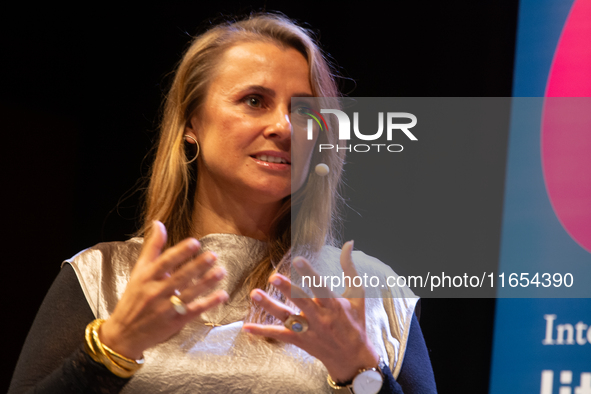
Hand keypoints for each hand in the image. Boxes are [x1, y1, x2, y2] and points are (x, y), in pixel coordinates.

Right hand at [100, 221, 227, 358]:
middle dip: (197, 266)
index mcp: (146, 278)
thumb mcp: (138, 272)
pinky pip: (194, 311)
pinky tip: (222, 295)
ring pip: (189, 294)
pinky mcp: (175, 322)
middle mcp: (155, 292)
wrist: (123, 334)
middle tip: (213, 255)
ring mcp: (165, 309)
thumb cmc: (133, 299)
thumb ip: (152, 248)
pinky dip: (208, 303)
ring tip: (221, 271)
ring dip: (206, 283)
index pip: (164, 262)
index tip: (195, 242)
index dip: (180, 252)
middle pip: (179, 277)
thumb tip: (159, 223)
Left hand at [242, 241, 378, 382]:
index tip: (298, 259)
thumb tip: (349, 242)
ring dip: (269, 306)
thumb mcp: (357, 294)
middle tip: (273, 277)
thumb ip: (349, 268)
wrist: (352, 358)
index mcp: (334, 305)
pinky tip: (246, 327)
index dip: (310, 274)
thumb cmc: (354, 321)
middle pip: (301, 302)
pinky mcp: (299, 340)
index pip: (321, 288)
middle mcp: (320, 318)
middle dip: (287, 290)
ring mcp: (308, 331)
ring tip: (254, 294)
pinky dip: (262, 331)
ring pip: (286, 317)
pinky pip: (279, 335)